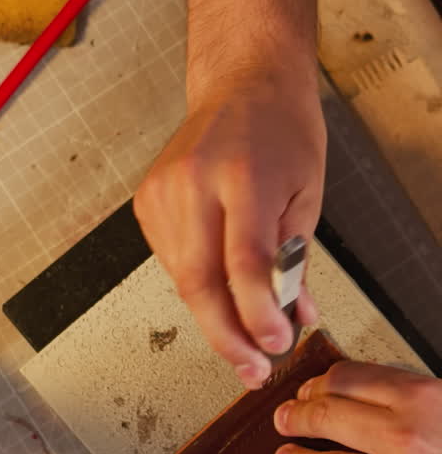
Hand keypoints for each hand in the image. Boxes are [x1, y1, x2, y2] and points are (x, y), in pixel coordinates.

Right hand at [133, 64, 325, 387]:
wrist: (242, 84)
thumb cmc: (282, 132)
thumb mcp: (308, 195)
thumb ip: (295, 261)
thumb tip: (292, 320)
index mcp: (242, 176)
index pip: (244, 263)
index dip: (257, 316)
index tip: (274, 348)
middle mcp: (194, 182)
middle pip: (199, 281)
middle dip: (226, 336)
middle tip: (252, 369)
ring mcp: (163, 190)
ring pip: (181, 278)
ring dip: (214, 315)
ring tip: (246, 332)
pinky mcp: (146, 199)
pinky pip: (170, 260)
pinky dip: (197, 282)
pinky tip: (219, 280)